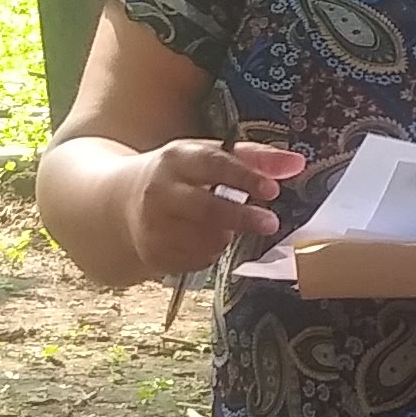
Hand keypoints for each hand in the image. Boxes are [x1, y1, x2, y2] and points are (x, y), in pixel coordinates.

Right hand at [126, 142, 310, 275]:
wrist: (118, 203)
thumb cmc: (177, 177)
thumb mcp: (207, 157)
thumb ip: (254, 159)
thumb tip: (297, 163)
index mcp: (176, 158)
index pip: (213, 164)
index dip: (244, 177)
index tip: (272, 189)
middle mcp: (161, 191)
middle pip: (207, 208)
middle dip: (242, 217)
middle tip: (271, 222)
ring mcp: (154, 226)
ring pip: (208, 240)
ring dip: (225, 235)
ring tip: (218, 224)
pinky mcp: (153, 254)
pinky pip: (199, 260)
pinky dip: (209, 252)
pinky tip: (198, 239)